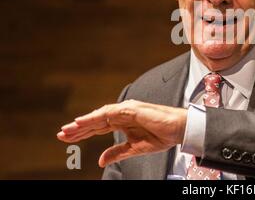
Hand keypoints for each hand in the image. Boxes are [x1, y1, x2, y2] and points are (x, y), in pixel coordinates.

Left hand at [57, 99, 186, 167]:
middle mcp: (122, 114)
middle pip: (95, 121)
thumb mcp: (134, 148)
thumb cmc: (161, 136)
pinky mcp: (131, 109)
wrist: (178, 130)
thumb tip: (101, 160)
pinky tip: (82, 122)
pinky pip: (109, 113)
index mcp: (123, 122)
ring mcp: (126, 110)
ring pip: (99, 115)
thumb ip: (117, 152)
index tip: (68, 138)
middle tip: (61, 135)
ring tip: (67, 130)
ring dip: (82, 123)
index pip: (98, 127)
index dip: (83, 133)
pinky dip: (94, 117)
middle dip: (78, 129)